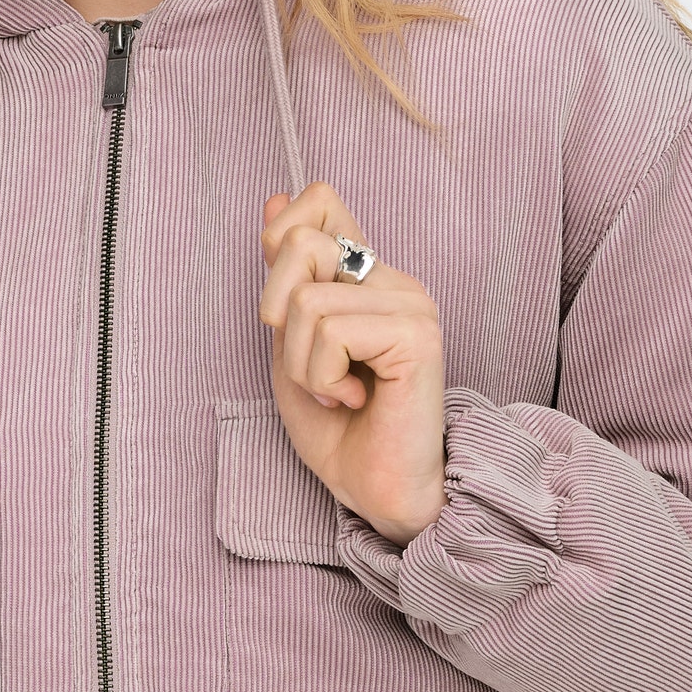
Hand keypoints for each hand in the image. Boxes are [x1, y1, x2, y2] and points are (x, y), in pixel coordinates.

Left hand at [259, 182, 447, 548]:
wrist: (377, 493)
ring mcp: (410, 302)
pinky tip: (354, 399)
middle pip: (298, 242)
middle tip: (311, 365)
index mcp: (366, 276)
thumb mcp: (290, 345)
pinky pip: (330, 331)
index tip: (285, 312)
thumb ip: (285, 277)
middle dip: (276, 314)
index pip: (319, 200)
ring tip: (335, 391)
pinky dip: (322, 377)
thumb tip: (274, 198)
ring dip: (301, 363)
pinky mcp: (416, 334)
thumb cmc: (338, 430)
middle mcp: (394, 278)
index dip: (280, 241)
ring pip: (305, 300)